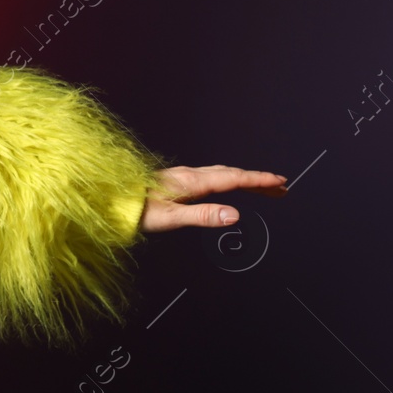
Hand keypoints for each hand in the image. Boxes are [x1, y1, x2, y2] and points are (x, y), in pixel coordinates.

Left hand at [139, 164, 287, 232]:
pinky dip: (228, 180)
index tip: (280, 182)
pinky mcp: (175, 181)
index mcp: (192, 182)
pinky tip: (228, 185)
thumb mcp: (171, 219)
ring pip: (221, 174)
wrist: (111, 200)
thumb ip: (203, 216)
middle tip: (281, 187)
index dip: (259, 180)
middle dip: (258, 180)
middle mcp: (189, 175)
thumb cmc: (136, 211)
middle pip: (232, 174)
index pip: (234, 179)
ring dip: (244, 179)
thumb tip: (234, 215)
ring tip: (263, 187)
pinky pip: (210, 176)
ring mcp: (182, 176)